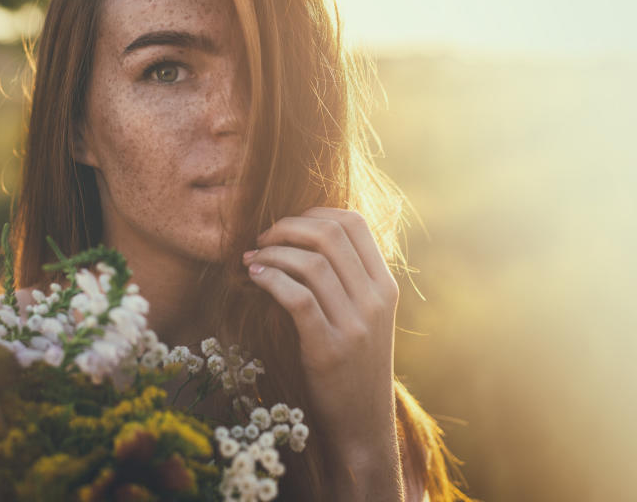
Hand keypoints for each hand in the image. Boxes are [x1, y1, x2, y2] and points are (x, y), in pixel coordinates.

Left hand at [241, 207, 399, 460]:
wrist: (362, 424)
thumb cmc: (353, 365)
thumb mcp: (364, 317)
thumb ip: (347, 280)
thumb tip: (300, 237)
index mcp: (385, 286)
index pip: (355, 223)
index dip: (314, 213)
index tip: (287, 225)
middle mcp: (375, 300)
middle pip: (329, 235)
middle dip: (287, 227)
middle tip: (262, 239)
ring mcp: (355, 325)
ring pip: (311, 263)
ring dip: (273, 253)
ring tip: (251, 259)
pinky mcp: (329, 350)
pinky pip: (297, 298)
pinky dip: (271, 279)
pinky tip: (254, 278)